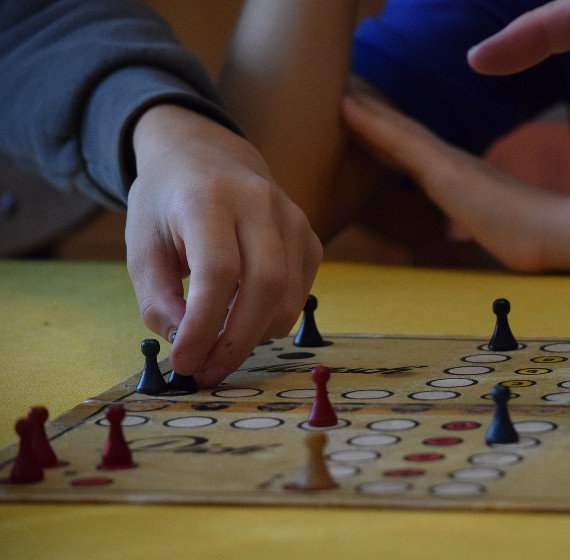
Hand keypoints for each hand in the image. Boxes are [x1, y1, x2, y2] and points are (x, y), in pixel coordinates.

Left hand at [126, 104, 322, 386]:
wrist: (208, 157)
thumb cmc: (167, 204)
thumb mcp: (141, 245)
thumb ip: (157, 298)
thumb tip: (187, 345)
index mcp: (208, 197)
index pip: (218, 270)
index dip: (204, 324)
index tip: (184, 362)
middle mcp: (259, 203)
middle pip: (264, 285)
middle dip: (235, 342)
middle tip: (207, 373)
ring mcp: (293, 219)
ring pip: (288, 296)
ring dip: (255, 336)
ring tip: (220, 350)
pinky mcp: (310, 239)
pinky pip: (300, 294)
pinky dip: (273, 321)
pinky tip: (243, 322)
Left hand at [341, 94, 561, 272]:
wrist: (557, 235)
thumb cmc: (534, 244)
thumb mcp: (495, 244)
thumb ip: (477, 246)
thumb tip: (471, 261)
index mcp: (464, 182)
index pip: (419, 160)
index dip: (393, 144)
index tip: (370, 134)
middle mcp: (455, 165)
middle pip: (406, 138)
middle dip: (377, 122)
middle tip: (347, 103)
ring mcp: (449, 164)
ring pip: (398, 132)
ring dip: (369, 114)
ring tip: (340, 96)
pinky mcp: (445, 169)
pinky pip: (400, 140)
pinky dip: (373, 123)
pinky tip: (348, 108)